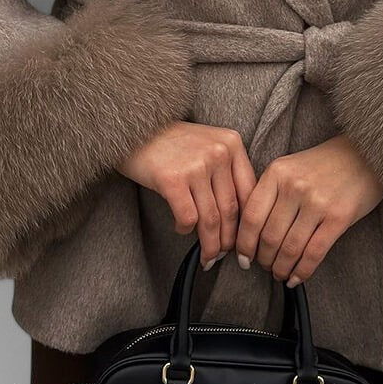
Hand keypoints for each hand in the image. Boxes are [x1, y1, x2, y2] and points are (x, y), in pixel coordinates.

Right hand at [116, 120, 256, 269]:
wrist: (132, 127)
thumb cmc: (170, 141)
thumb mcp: (207, 144)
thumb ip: (226, 170)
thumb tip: (238, 217)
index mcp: (232, 143)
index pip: (250, 192)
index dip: (248, 223)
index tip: (244, 240)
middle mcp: (218, 153)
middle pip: (231, 210)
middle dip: (229, 240)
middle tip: (224, 255)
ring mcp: (196, 166)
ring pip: (211, 220)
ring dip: (210, 245)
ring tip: (208, 256)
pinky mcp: (172, 180)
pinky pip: (188, 218)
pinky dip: (185, 230)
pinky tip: (181, 229)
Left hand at [234, 134, 382, 286]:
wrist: (366, 153)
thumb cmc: (324, 165)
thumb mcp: (289, 168)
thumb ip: (269, 194)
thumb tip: (250, 235)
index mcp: (277, 172)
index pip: (251, 217)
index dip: (244, 244)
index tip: (242, 258)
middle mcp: (294, 186)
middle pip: (269, 237)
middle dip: (264, 260)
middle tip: (265, 267)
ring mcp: (317, 202)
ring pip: (290, 248)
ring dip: (281, 268)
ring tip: (280, 273)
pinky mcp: (339, 217)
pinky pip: (314, 253)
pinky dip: (302, 271)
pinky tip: (297, 277)